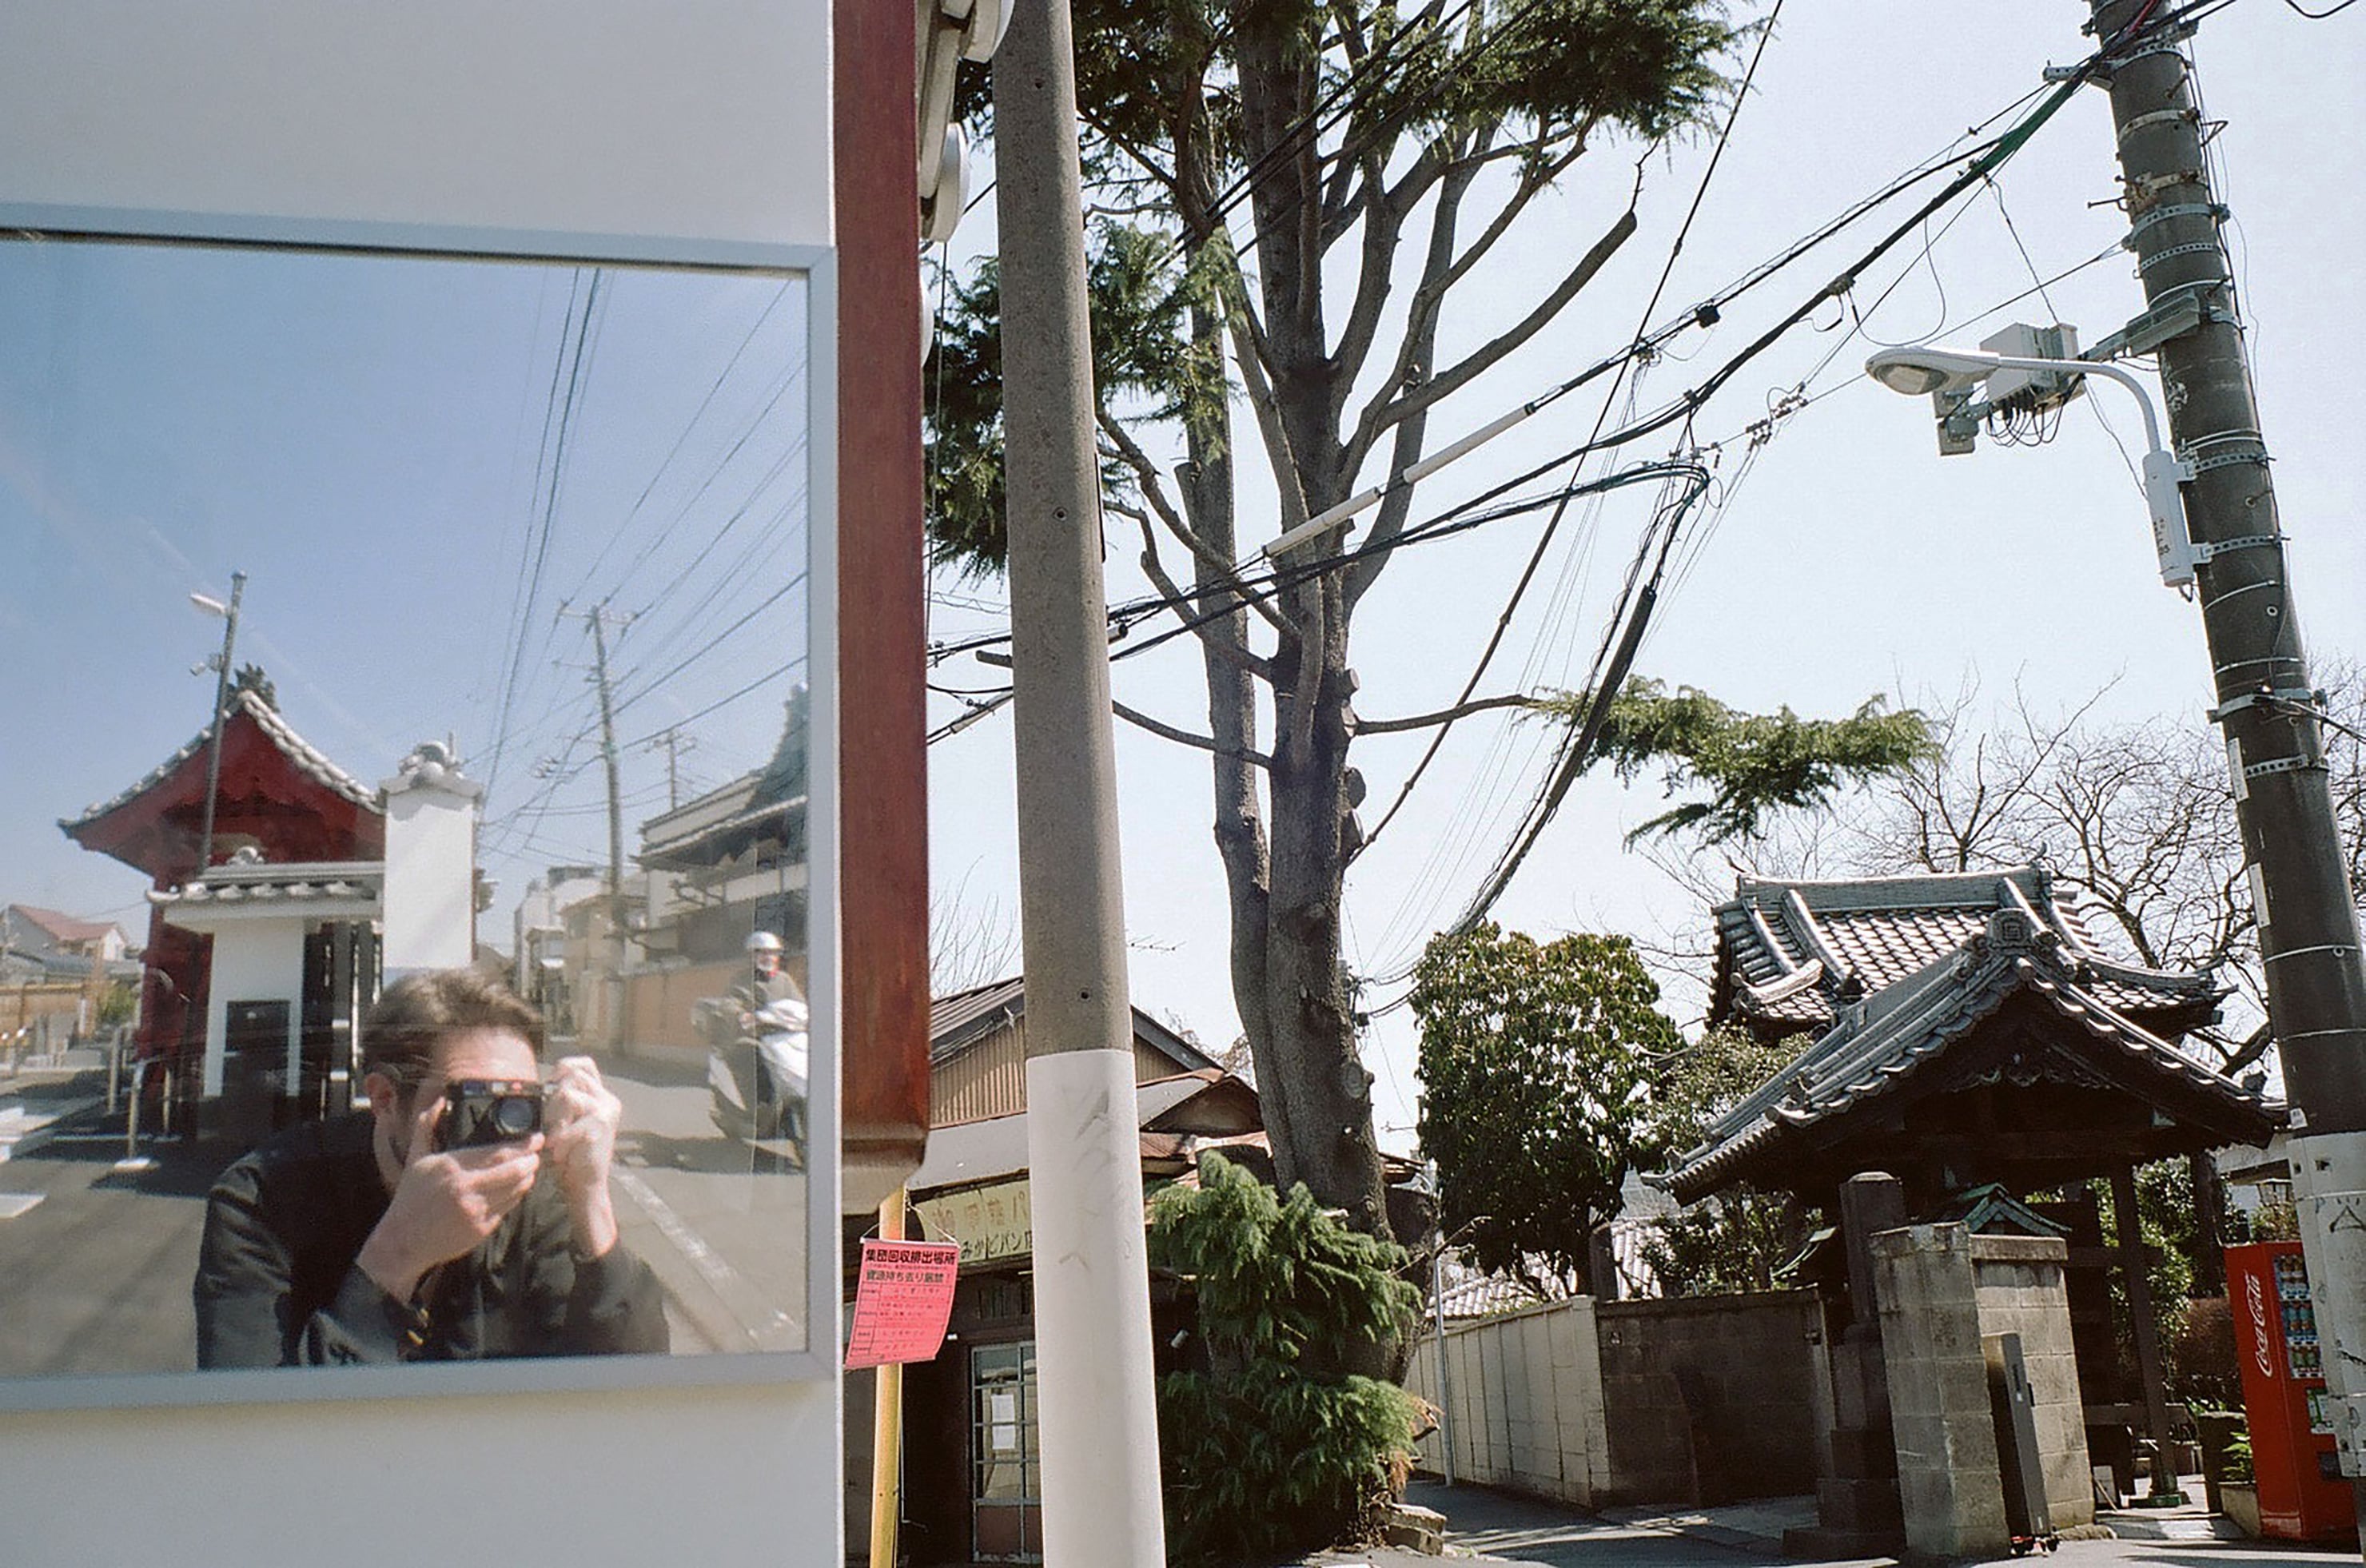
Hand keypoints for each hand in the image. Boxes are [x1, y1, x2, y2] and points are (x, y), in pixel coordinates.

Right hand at [356, 1093, 542, 1301]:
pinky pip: (508, 1208)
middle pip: (515, 1171)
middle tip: (538, 1152)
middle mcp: (466, 1189)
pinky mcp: (481, 1229)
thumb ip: (427, 1126)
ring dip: (528, 1177)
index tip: (536, 1137)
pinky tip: (516, 1188)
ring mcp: (475, 1211)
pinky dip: (515, 1196)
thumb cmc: (410, 1197)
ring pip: (517, 1190)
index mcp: (452, 1167)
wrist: (403, 1241)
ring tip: (530, 1168)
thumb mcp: (416, 1159)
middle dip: (532, 1159)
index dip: (524, 1145)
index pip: (499, 1153)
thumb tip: (440, 1100)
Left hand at [543, 1055, 621, 1258]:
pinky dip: (559, 1139)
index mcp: (600, 1096)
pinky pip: (568, 1121)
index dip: (563, 1070)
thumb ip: (557, 1104)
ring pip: (567, 1095)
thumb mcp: (562, 1124)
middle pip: (571, 1076)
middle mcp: (607, 1099)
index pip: (583, 1065)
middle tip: (552, 1127)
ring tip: (557, 1140)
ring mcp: (607, 1110)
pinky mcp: (601, 1124)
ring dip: (554, 1119)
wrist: (585, 1186)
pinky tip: (562, 1153)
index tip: (551, 1092)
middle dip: (553, 1100)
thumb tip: (535, 1090)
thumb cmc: (569, 1157)